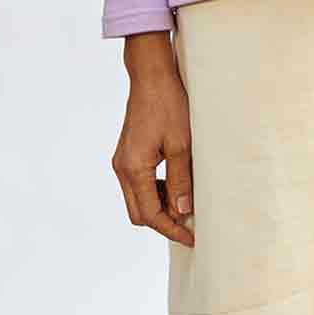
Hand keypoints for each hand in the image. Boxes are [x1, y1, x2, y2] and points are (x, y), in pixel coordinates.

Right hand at [111, 34, 195, 245]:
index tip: (191, 238)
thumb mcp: (182, 145)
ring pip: (137, 199)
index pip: (150, 215)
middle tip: (190, 224)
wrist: (151, 76)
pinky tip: (175, 184)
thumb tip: (183, 212)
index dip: (171, 229)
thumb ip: (181, 180)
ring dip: (159, 206)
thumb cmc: (169, 105)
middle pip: (139, 213)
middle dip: (163, 221)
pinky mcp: (127, 154)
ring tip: (186, 201)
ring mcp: (122, 161)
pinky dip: (155, 191)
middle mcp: (122, 168)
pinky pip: (138, 184)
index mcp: (133, 168)